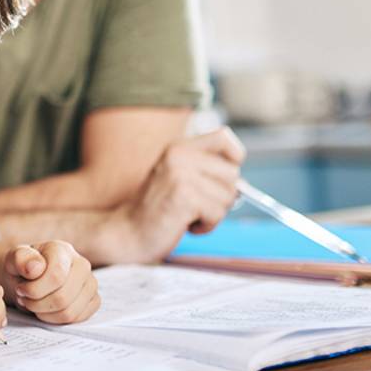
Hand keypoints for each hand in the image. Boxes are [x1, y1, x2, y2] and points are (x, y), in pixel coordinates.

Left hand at [3, 241, 99, 324]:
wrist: (29, 277)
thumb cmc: (22, 267)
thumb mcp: (13, 259)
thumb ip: (21, 259)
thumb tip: (35, 268)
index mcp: (62, 250)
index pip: (56, 276)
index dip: (34, 290)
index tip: (20, 289)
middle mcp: (82, 264)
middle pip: (63, 297)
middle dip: (37, 304)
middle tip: (25, 300)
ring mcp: (91, 283)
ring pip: (70, 312)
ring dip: (45, 314)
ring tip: (34, 304)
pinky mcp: (94, 299)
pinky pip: (77, 318)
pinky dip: (57, 320)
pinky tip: (46, 310)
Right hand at [99, 127, 246, 263]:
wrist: (128, 233)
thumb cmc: (157, 210)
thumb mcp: (179, 179)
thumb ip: (206, 173)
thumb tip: (242, 185)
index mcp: (178, 147)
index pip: (224, 137)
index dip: (234, 156)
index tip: (223, 177)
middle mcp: (179, 155)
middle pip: (232, 174)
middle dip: (222, 196)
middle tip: (197, 206)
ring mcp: (180, 175)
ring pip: (227, 197)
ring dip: (212, 214)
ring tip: (187, 215)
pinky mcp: (184, 197)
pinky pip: (217, 213)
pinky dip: (206, 226)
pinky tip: (185, 225)